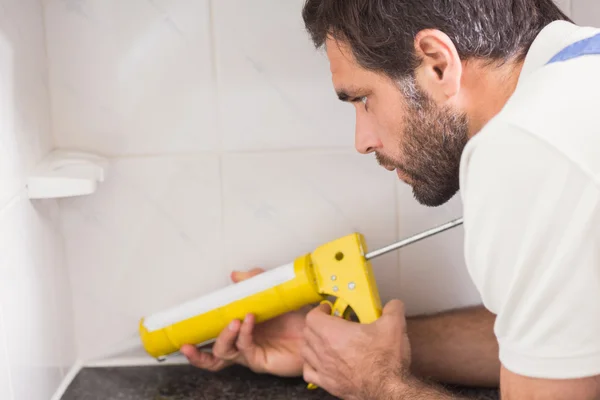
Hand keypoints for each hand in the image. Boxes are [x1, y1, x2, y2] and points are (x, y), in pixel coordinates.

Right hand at [181, 268, 309, 376]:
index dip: (197, 335)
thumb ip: (254, 281)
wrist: (317, 329)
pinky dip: (243, 333)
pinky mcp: (261, 360)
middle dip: (197, 352)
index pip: (215, 336)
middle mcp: (243, 344)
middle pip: (212, 356)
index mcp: (241, 329)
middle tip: (188, 342)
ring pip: (224, 354)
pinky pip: (245, 348)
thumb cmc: (298, 316)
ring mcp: (251, 353)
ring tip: (231, 321)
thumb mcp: (272, 293)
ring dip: (224, 336)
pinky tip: (247, 321)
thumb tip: (235, 275)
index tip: (183, 328)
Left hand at [302, 300, 411, 398]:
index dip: (320, 310)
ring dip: (313, 343)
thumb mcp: (394, 326)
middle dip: (317, 324)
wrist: (387, 389)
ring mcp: (323, 369)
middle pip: (307, 332)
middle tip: (331, 322)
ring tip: (326, 340)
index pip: (312, 316)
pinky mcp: (328, 384)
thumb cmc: (385, 360)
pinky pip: (309, 372)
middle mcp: (323, 351)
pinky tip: (322, 362)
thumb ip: (392, 309)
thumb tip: (394, 304)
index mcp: (333, 333)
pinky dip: (311, 365)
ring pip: (306, 351)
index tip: (329, 309)